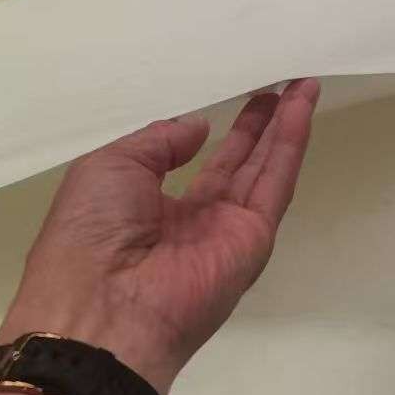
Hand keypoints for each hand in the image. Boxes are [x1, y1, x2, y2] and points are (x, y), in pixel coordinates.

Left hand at [0, 78, 319, 393]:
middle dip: (261, 128)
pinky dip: (291, 145)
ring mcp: (229, 231)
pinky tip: (301, 111)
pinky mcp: (255, 239)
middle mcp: (196, 222)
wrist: (105, 306)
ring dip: (285, 129)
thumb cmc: (91, 233)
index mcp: (153, 208)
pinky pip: (277, 183)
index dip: (219, 133)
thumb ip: (158, 144)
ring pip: (265, 170)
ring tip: (303, 88)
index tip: (240, 102)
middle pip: (239, 165)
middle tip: (281, 89)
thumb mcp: (109, 169)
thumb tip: (200, 128)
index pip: (197, 165)